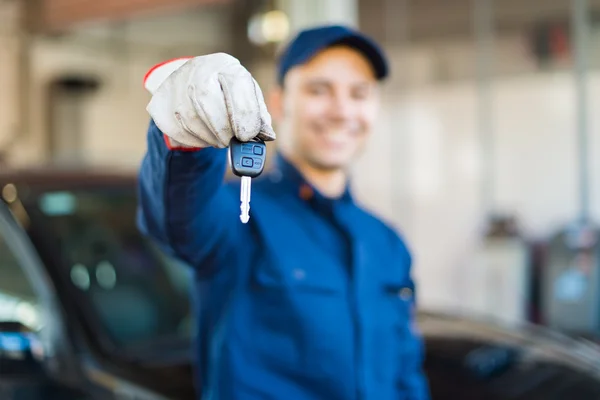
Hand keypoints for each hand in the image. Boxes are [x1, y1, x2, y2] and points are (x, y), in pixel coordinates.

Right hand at [145, 53, 275, 147]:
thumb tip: (266, 136)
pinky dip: (194, 141)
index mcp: (225, 65)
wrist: (193, 80)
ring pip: (191, 120)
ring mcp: (174, 86)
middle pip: (207, 102)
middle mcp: (197, 70)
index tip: (247, 136)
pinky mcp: (159, 104)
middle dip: (223, 130)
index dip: (243, 115)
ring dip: (210, 138)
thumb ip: (258, 114)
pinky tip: (204, 137)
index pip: (235, 86)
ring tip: (219, 139)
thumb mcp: (247, 95)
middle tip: (231, 143)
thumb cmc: (227, 91)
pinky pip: (177, 130)